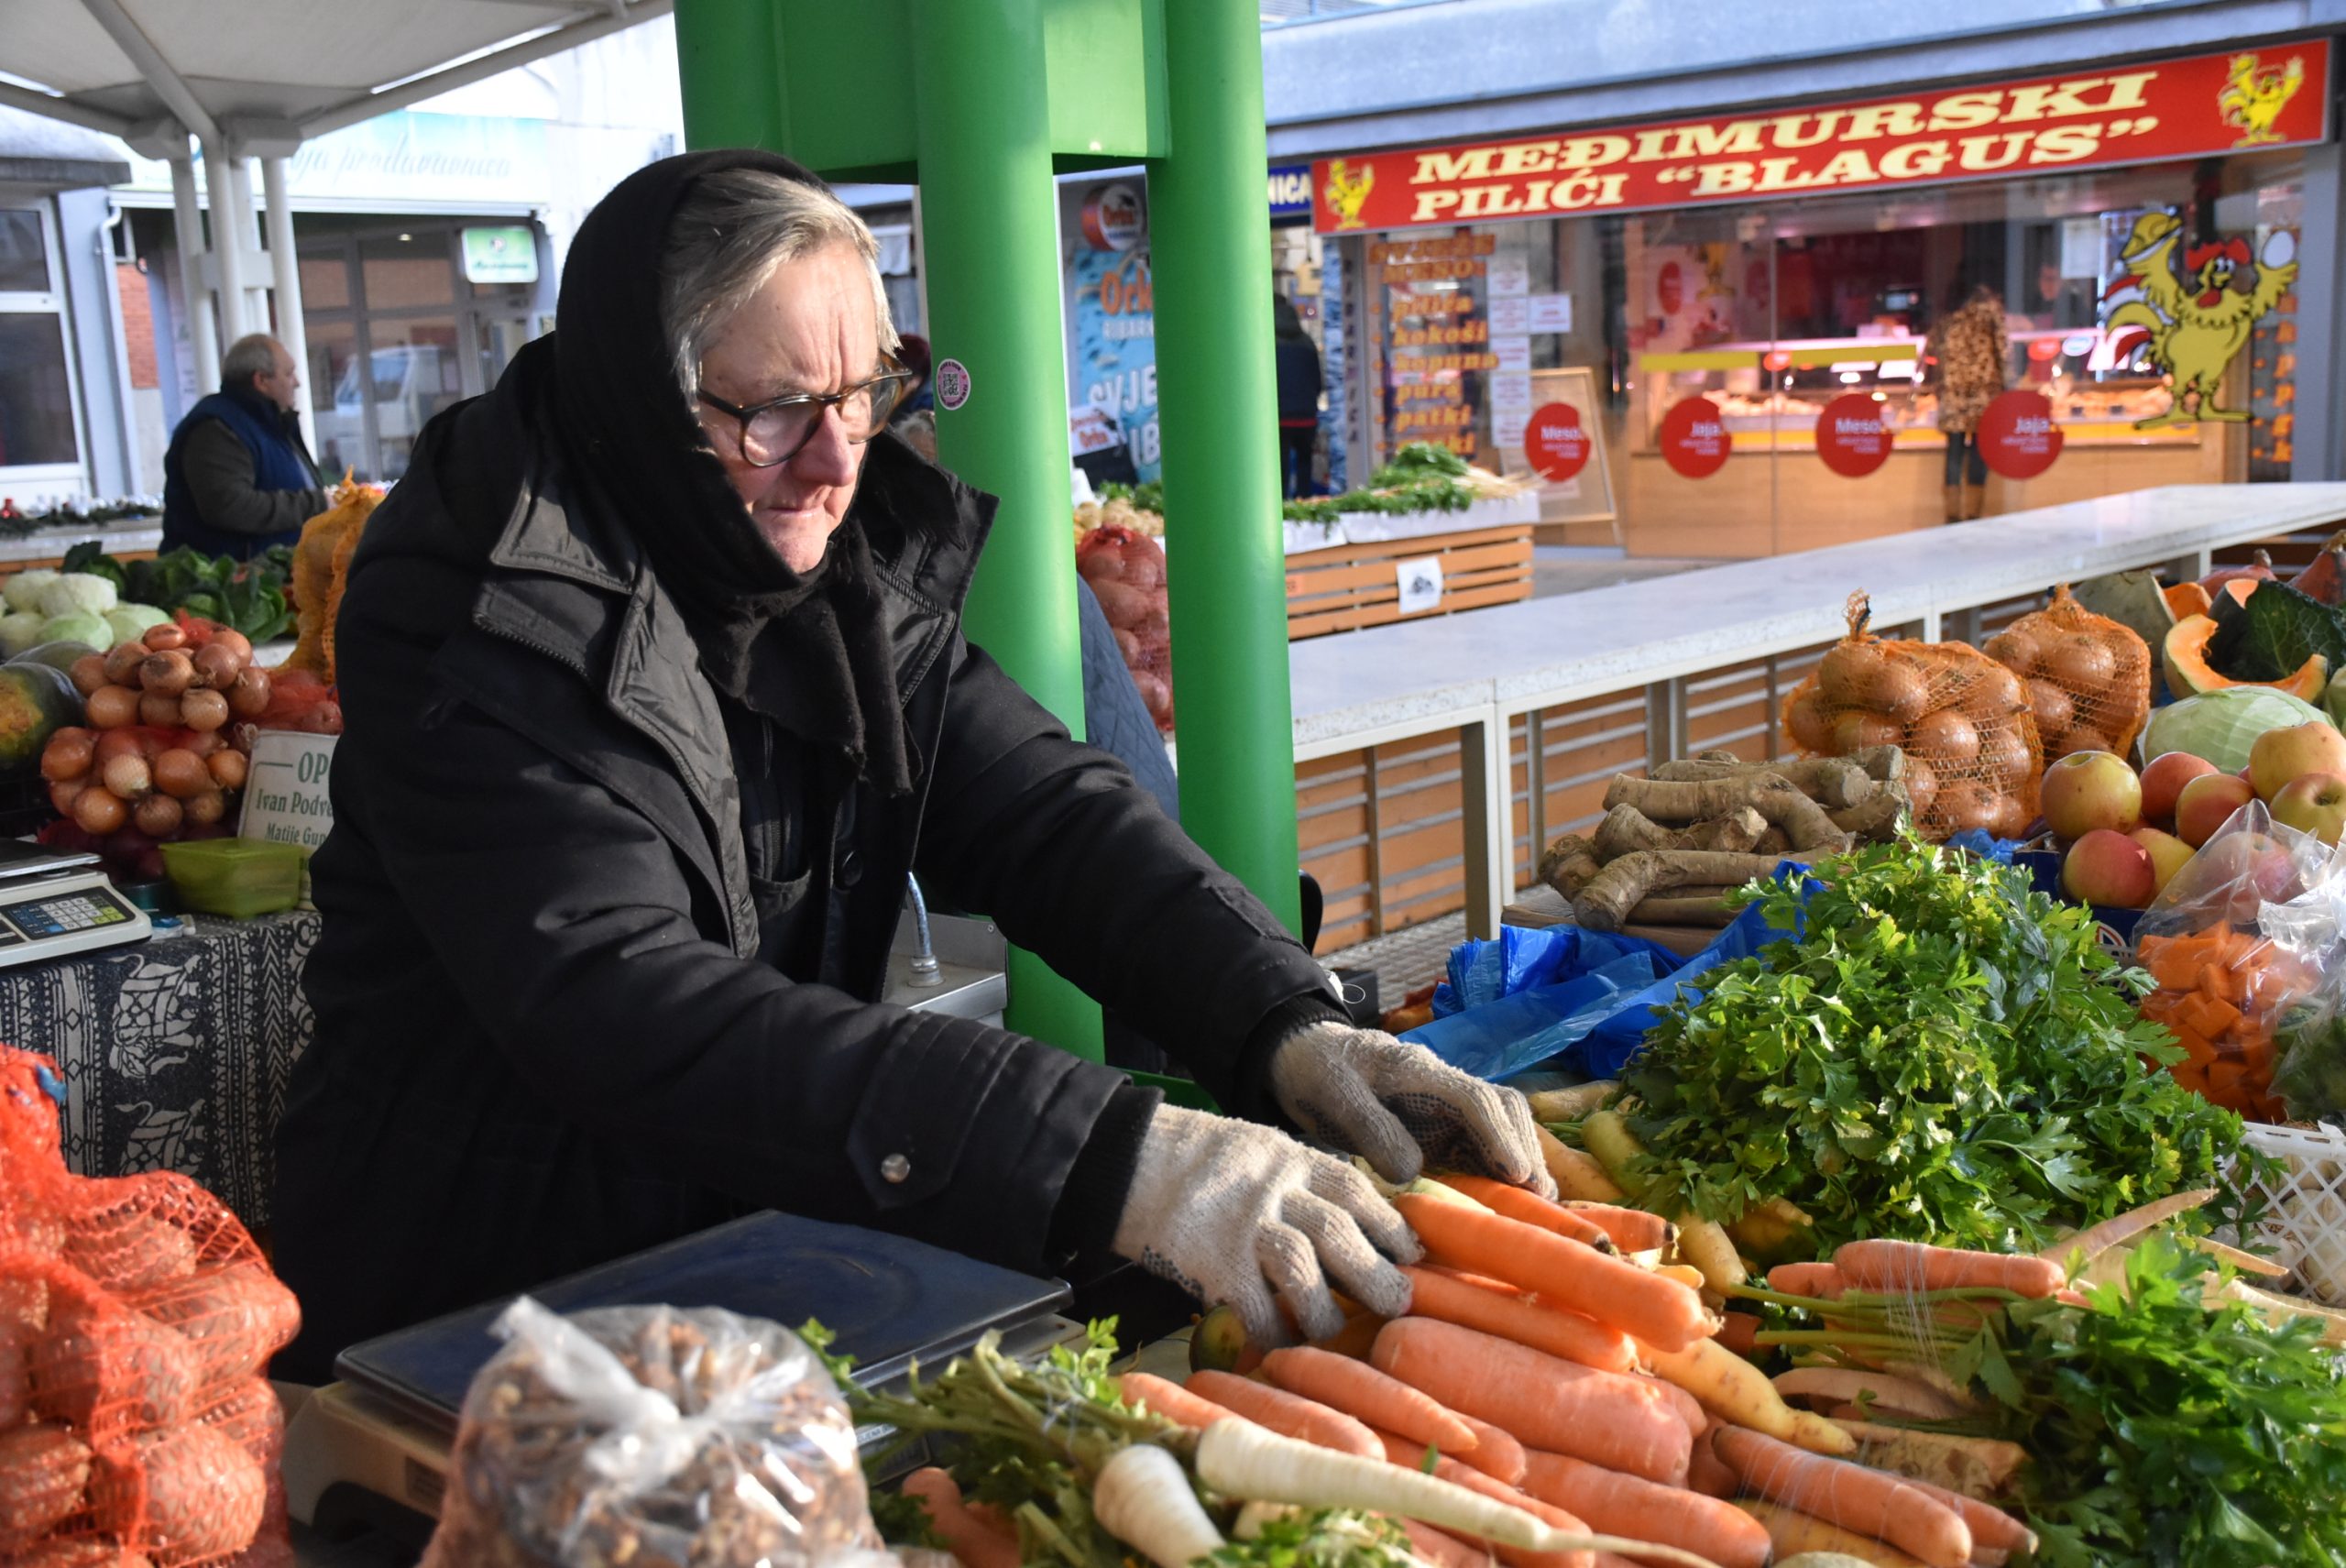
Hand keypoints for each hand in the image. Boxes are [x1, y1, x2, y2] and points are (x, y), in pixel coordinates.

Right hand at [1111, 1105, 1416, 1346]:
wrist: (1128, 1159)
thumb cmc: (1203, 1161)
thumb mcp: (1262, 1150)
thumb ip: (1304, 1181)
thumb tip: (1357, 1226)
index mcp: (1292, 1159)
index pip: (1356, 1190)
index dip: (1390, 1224)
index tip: (1411, 1254)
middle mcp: (1273, 1190)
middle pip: (1339, 1233)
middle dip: (1376, 1274)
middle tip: (1397, 1302)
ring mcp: (1241, 1226)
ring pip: (1303, 1271)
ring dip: (1325, 1311)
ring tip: (1332, 1329)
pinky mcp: (1211, 1262)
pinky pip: (1254, 1308)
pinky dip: (1271, 1333)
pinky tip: (1277, 1342)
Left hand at [1268, 1020, 1555, 1198]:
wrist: (1301, 1056)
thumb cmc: (1316, 1071)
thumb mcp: (1333, 1095)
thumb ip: (1371, 1128)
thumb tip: (1411, 1171)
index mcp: (1418, 1070)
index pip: (1475, 1099)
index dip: (1500, 1136)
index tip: (1518, 1174)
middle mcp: (1442, 1086)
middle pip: (1502, 1109)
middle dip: (1524, 1150)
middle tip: (1540, 1200)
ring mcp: (1443, 1107)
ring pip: (1497, 1128)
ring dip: (1518, 1163)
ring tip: (1535, 1208)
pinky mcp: (1436, 1129)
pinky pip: (1476, 1147)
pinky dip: (1496, 1172)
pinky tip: (1506, 1204)